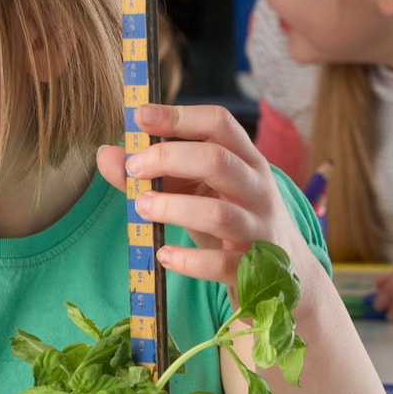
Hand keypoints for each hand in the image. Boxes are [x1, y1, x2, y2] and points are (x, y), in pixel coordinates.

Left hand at [94, 104, 311, 296]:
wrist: (286, 277)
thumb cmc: (229, 219)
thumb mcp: (194, 191)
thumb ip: (152, 173)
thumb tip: (106, 155)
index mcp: (245, 159)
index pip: (219, 123)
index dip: (178, 116)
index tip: (139, 116)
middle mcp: (256, 189)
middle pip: (218, 160)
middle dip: (170, 158)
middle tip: (134, 167)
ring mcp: (258, 229)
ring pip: (218, 213)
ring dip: (173, 208)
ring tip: (141, 207)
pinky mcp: (253, 270)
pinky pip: (220, 264)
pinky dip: (188, 260)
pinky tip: (163, 254)